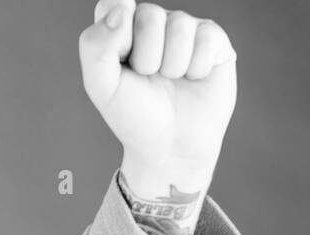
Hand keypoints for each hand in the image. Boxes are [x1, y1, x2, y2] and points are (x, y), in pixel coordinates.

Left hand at [79, 1, 237, 195]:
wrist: (170, 145)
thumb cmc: (133, 115)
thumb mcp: (102, 87)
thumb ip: (96, 46)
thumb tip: (123, 6)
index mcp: (119, 29)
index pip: (113, 4)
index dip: (117, 32)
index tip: (121, 59)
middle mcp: (151, 22)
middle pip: (149, 15)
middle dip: (146, 58)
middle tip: (148, 78)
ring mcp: (183, 28)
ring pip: (179, 25)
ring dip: (172, 65)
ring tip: (171, 80)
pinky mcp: (213, 38)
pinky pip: (207, 37)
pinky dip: (197, 67)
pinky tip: (193, 78)